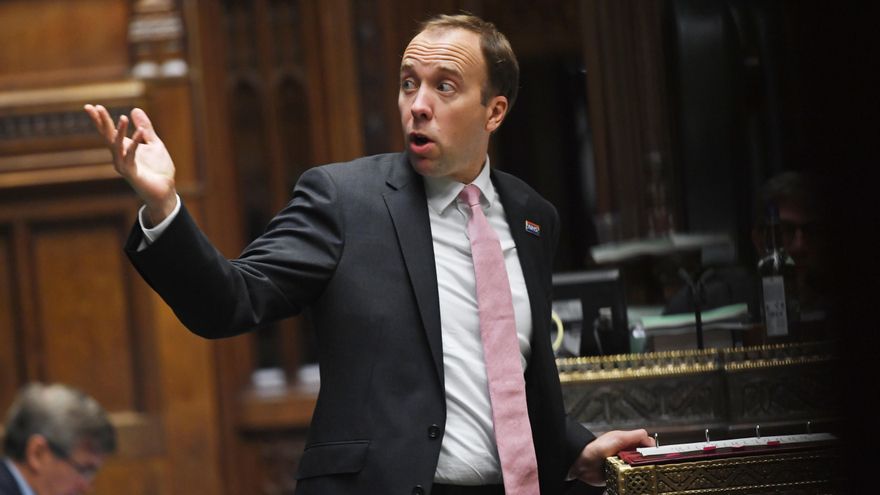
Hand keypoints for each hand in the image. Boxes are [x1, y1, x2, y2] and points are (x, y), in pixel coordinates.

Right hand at [84, 104, 176, 225]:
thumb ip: (146, 128)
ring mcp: (123, 165)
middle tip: (95, 107)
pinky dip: (135, 143)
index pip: (109, 131)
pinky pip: (131, 156)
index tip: (92, 106)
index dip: (100, 119)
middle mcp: (120, 156)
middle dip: (102, 122)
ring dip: (119, 132)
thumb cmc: (158, 169)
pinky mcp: (131, 173)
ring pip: (117, 146)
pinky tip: (140, 131)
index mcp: (124, 148)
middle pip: (107, 136)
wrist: (165, 191)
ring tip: (123, 117)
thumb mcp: (154, 144)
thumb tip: (135, 109)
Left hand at [569, 429, 653, 485]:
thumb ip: (634, 436)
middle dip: (646, 462)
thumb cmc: (596, 448)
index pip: (646, 444)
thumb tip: (649, 437)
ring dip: (640, 471)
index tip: (656, 455)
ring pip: (640, 469)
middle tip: (646, 465)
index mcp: (627, 442)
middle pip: (645, 458)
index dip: (652, 449)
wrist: (583, 465)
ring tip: (637, 471)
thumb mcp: (618, 438)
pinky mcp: (620, 475)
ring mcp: (624, 465)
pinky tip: (633, 478)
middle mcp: (627, 453)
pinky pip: (631, 478)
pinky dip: (633, 479)